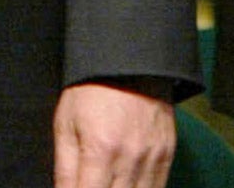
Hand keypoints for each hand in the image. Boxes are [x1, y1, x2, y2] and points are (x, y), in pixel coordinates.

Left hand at [53, 83, 175, 187]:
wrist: (129, 59)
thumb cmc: (91, 91)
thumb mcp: (66, 126)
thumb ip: (65, 172)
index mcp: (101, 151)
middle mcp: (131, 157)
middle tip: (95, 183)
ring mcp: (153, 155)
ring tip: (111, 183)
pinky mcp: (168, 150)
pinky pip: (159, 186)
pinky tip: (129, 185)